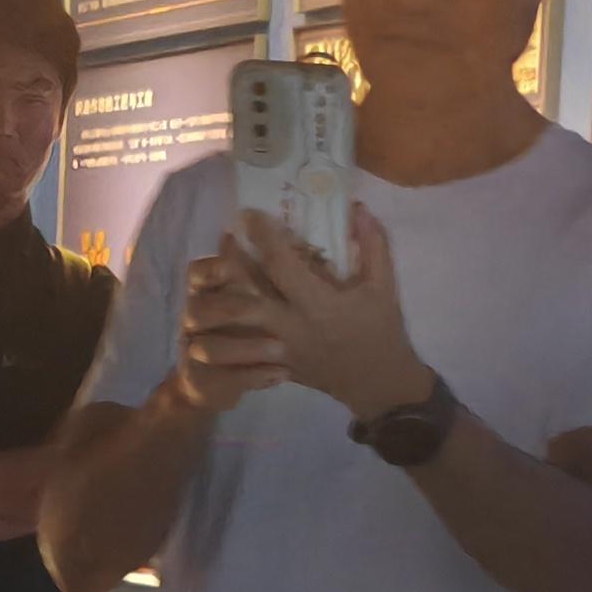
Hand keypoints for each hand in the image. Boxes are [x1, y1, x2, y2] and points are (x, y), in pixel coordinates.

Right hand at [171, 250, 291, 415]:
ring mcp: (193, 351)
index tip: (236, 265)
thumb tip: (252, 234)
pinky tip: (281, 375)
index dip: (214, 268)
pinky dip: (253, 377)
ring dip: (247, 348)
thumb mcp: (251, 296)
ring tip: (281, 352)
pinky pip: (224, 379)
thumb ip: (252, 268)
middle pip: (199, 308)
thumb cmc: (242, 328)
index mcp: (204, 292)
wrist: (212, 383)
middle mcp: (193, 318)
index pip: (198, 273)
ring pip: (210, 348)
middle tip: (269, 312)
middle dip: (234, 309)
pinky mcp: (200, 381)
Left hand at [222, 205, 430, 419]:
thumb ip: (373, 245)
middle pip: (242, 299)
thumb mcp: (384, 287)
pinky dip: (222, 332)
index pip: (281, 264)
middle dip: (227, 267)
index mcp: (318, 305)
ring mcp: (278, 350)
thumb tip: (358, 207)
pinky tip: (213, 309)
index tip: (249, 215)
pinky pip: (238, 352)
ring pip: (233, 331)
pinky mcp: (273, 366)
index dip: (262, 236)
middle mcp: (291, 327)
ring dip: (213, 304)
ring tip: (206, 275)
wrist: (377, 384)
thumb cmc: (381, 332)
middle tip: (223, 239)